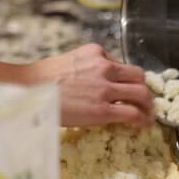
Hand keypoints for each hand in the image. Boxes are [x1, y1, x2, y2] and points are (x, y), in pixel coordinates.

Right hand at [28, 43, 154, 127]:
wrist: (29, 89)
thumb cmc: (41, 77)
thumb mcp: (68, 61)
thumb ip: (86, 67)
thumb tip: (93, 81)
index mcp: (96, 52)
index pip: (121, 65)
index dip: (127, 79)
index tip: (128, 88)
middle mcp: (104, 66)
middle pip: (138, 76)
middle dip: (144, 90)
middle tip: (144, 102)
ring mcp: (105, 88)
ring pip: (141, 93)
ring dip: (148, 105)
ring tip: (148, 115)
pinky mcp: (103, 109)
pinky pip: (132, 113)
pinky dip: (142, 120)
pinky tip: (143, 125)